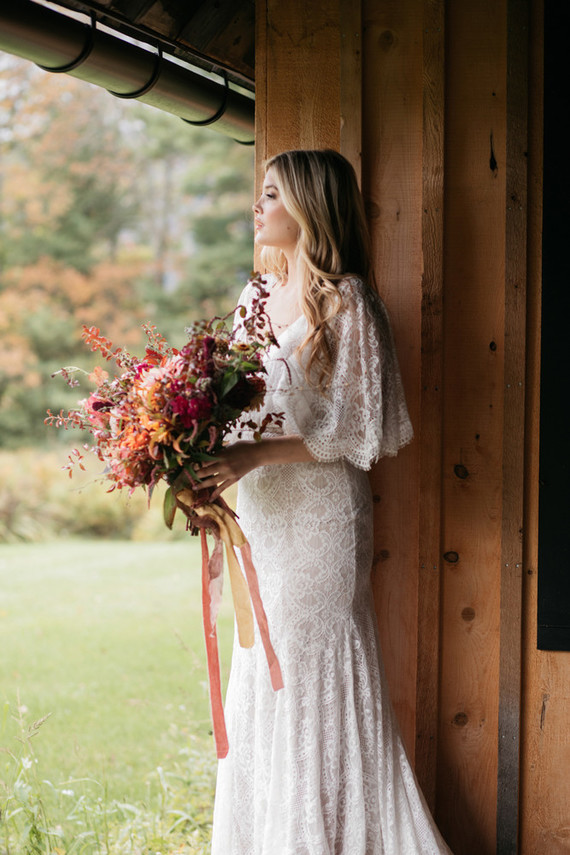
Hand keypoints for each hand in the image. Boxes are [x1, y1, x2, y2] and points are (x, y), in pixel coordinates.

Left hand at [194, 436, 313, 499]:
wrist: (258, 453)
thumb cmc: (244, 446)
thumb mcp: (229, 446)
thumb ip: (219, 452)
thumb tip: (208, 456)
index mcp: (221, 454)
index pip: (203, 460)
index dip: (194, 463)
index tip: (186, 465)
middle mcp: (223, 465)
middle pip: (204, 471)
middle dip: (194, 474)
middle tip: (185, 477)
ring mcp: (228, 473)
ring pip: (211, 481)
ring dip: (201, 484)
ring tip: (194, 487)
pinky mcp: (234, 479)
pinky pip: (223, 487)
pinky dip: (216, 493)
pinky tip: (210, 498)